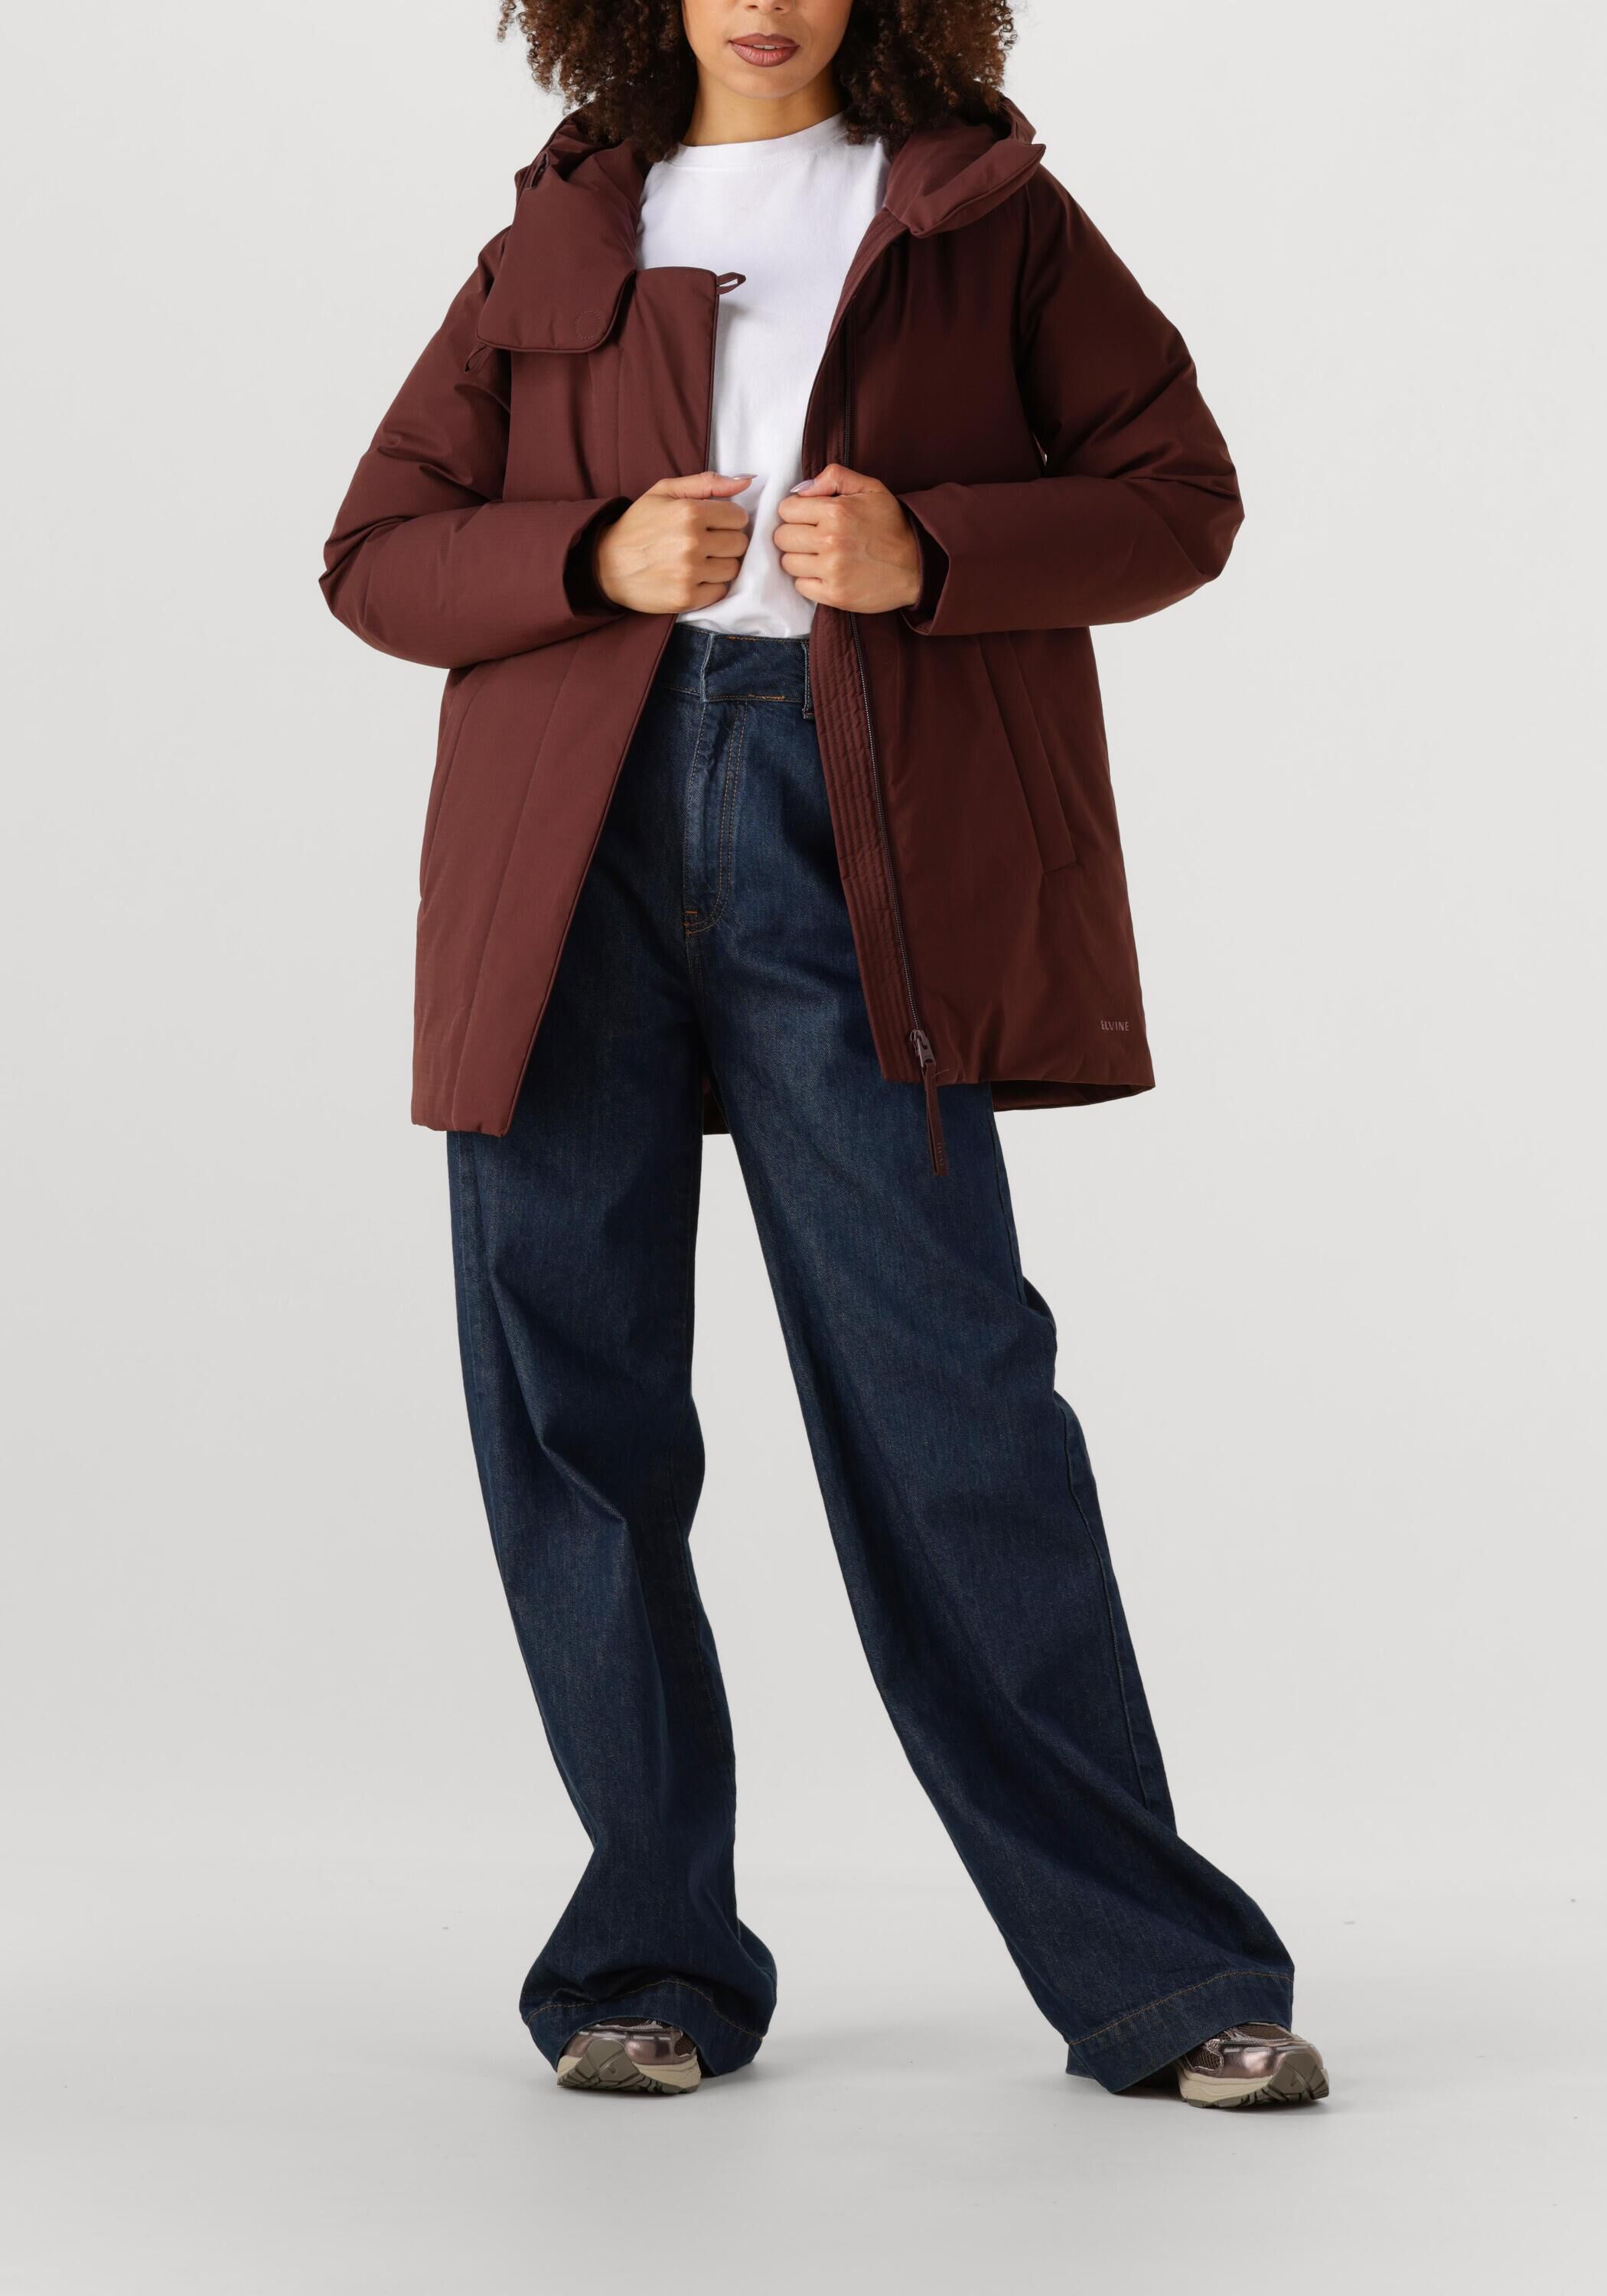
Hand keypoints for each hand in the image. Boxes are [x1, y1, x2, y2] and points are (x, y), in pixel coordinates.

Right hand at [593, 472, 752, 613]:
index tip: (714, 524)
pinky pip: (720, 591)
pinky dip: (711, 586)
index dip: (728, 520)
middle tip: (706, 543)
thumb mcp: (665, 491)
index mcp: (689, 512)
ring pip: (732, 569)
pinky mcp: (686, 598)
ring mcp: (689, 573)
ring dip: (720, 564)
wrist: (606, 564)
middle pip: (739, 544)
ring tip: (699, 560)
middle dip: (726, 541)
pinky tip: (694, 577)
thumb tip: (746, 481)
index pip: (739, 517)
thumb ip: (707, 483)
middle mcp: (691, 542)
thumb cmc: (638, 525)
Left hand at [773, 464, 922, 613]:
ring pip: (788, 562)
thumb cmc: (892, 525)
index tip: (809, 517)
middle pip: (782, 537)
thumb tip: (801, 489)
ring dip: (799, 558)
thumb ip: (835, 477)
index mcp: (836, 512)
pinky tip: (825, 573)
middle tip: (812, 537)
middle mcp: (830, 541)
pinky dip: (808, 580)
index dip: (795, 512)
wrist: (918, 566)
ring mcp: (831, 571)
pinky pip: (800, 586)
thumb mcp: (871, 488)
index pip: (786, 509)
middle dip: (793, 535)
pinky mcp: (834, 595)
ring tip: (820, 556)